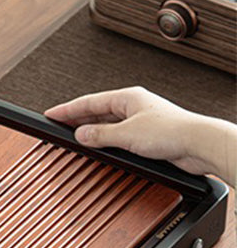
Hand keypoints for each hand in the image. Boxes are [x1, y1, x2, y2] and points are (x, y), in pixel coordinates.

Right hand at [45, 87, 235, 186]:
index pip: (89, 102)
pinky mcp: (144, 137)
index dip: (67, 109)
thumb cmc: (172, 131)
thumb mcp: (127, 134)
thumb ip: (100, 135)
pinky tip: (97, 149)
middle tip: (56, 127)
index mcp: (128, 98)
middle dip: (75, 120)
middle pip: (96, 113)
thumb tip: (80, 135)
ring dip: (90, 133)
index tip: (50, 114)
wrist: (197, 144)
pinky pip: (115, 137)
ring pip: (105, 126)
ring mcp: (138, 122)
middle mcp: (133, 107)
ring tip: (73, 140)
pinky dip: (103, 142)